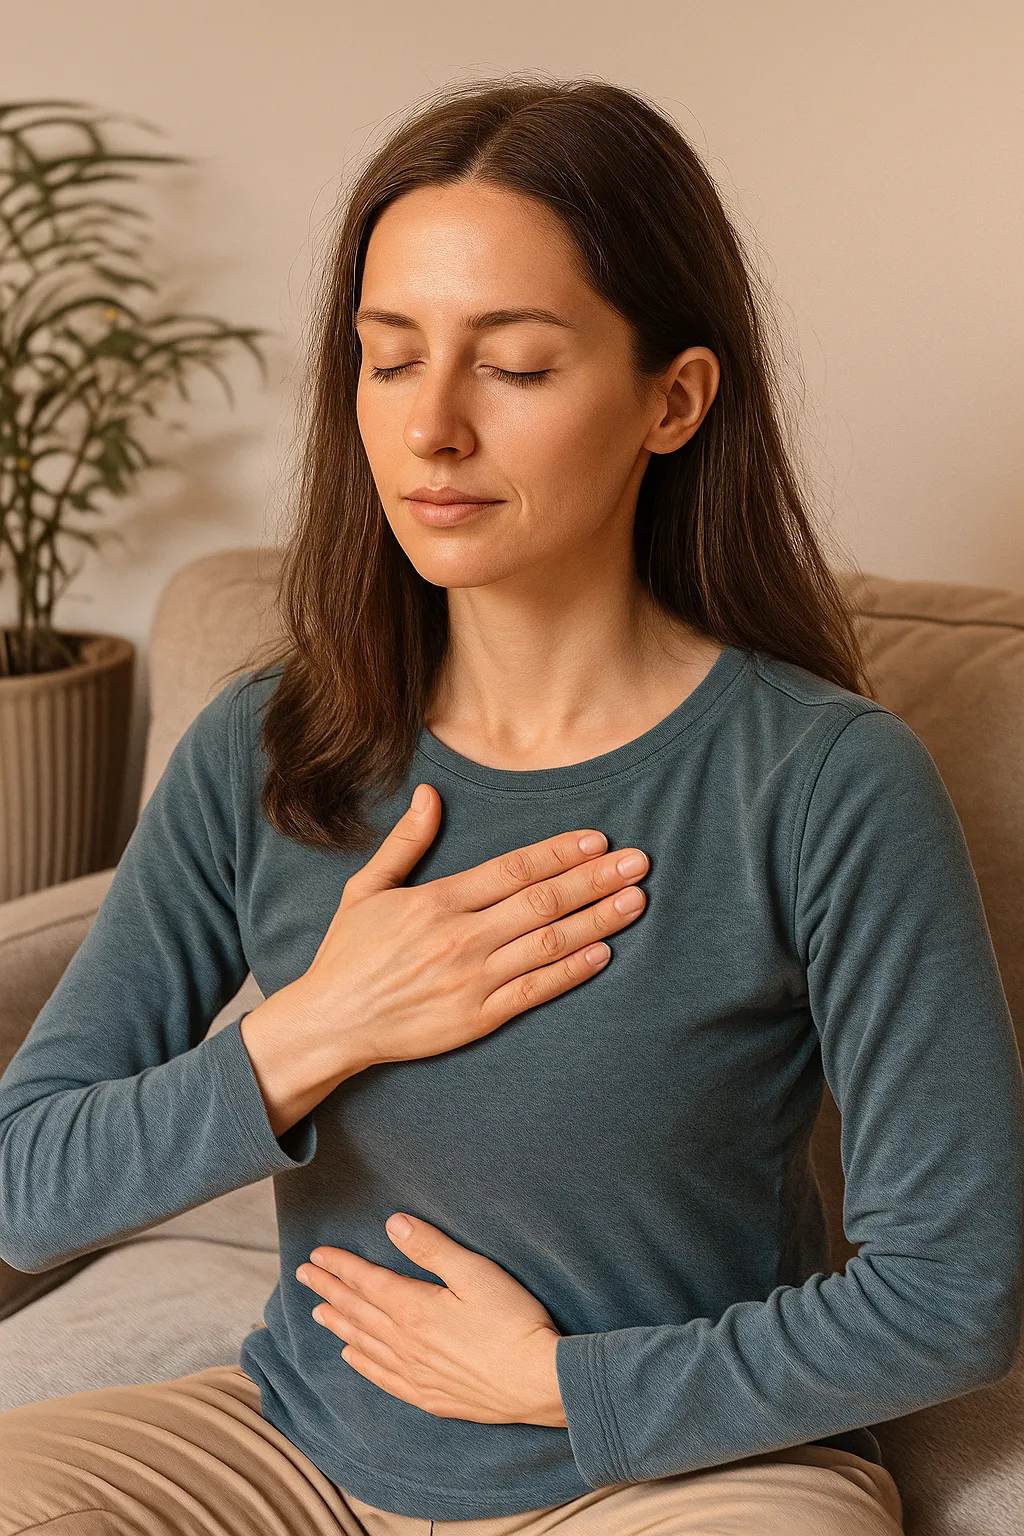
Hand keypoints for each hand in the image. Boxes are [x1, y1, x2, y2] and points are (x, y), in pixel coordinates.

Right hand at [291, 782, 649, 1076]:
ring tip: (635, 901)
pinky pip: (535, 990)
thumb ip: (404, 843)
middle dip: (595, 879)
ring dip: (597, 920)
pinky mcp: (478, 1017)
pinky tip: (604, 952)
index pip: (512, 869)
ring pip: (548, 944)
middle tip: (639, 863)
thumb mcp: (366, 890)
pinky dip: (572, 972)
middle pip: (541, 901)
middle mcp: (459, 937)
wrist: (332, 1023)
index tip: (597, 839)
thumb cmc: (349, 955)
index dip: (558, 852)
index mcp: (436, 902)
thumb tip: (428, 795)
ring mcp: (472, 979)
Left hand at [296, 1211, 567, 1426]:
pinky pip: (383, 1378)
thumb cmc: (514, 1322)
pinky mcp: (430, 1397)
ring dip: (339, 1324)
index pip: (367, 1282)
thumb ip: (432, 1248)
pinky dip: (362, 1363)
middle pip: (359, 1311)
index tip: (317, 1255)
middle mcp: (406, 1343)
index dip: (340, 1266)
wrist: (539, 1382)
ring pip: (365, 1344)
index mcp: (415, 1308)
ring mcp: (416, 1374)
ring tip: (318, 1312)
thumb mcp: (476, 1273)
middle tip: (304, 1276)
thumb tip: (394, 1224)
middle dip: (330, 1290)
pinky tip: (352, 1356)